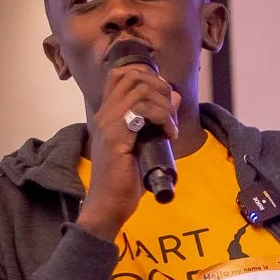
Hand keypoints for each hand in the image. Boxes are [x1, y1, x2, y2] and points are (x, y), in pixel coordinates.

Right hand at [77, 60, 180, 240]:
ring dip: (165, 105)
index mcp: (108, 114)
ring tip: (171, 127)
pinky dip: (163, 118)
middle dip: (161, 88)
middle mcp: (104, 114)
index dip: (147, 75)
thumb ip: (157, 119)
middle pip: (133, 76)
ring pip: (141, 90)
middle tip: (171, 112)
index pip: (121, 74)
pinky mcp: (116, 137)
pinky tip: (169, 134)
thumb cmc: (125, 179)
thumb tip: (175, 95)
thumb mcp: (144, 143)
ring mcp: (108, 124)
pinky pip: (143, 111)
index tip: (164, 96)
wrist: (108, 205)